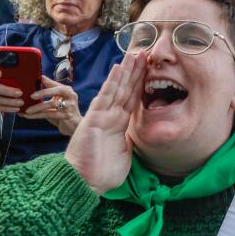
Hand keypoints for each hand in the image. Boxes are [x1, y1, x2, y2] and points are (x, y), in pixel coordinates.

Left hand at [22, 76, 81, 135]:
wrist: (73, 126)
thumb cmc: (62, 112)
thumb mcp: (56, 100)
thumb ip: (48, 92)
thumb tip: (36, 81)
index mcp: (67, 90)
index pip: (56, 84)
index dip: (47, 81)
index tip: (36, 79)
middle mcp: (71, 95)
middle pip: (57, 91)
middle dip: (43, 92)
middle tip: (31, 96)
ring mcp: (70, 106)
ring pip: (52, 104)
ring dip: (37, 107)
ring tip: (26, 110)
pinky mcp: (67, 115)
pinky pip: (50, 114)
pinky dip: (37, 115)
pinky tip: (28, 116)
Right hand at [65, 52, 145, 195]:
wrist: (85, 183)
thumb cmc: (103, 172)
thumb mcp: (125, 152)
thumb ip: (132, 139)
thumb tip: (139, 132)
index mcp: (120, 123)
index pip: (133, 97)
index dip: (141, 82)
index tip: (149, 67)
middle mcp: (112, 115)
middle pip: (126, 88)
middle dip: (135, 70)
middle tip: (144, 52)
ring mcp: (103, 115)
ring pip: (118, 87)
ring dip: (126, 70)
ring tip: (134, 53)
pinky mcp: (95, 117)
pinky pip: (106, 95)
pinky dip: (112, 81)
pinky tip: (118, 67)